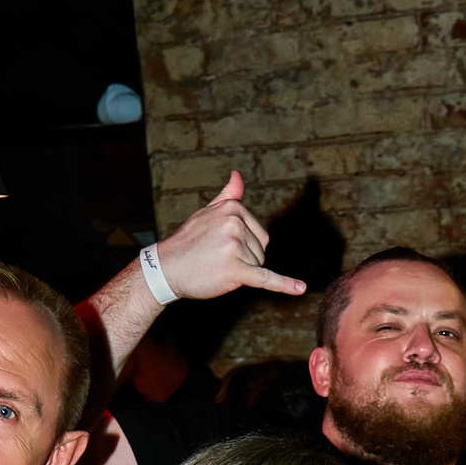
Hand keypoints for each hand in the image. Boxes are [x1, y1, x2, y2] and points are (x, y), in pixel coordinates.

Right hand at [152, 171, 307, 303]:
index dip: (243, 246)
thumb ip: (228, 195)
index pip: (258, 234)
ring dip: (240, 271)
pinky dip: (284, 285)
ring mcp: (235, 246)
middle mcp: (236, 224)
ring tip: (214, 266)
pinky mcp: (235, 269)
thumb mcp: (207, 212)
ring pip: (258, 265)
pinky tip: (300, 289)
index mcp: (233, 208)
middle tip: (215, 258)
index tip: (218, 246)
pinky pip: (265, 278)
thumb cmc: (188, 242)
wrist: (165, 269)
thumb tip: (238, 175)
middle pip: (260, 250)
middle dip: (243, 259)